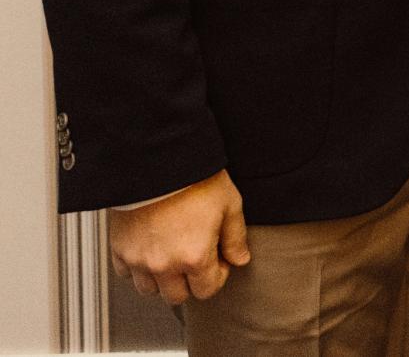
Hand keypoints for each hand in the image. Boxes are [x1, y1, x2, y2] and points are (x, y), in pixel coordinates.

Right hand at [109, 169, 248, 304]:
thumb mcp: (229, 205)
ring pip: (149, 290)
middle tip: (195, 258)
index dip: (217, 275)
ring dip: (162, 279)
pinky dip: (138, 268)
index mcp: (194, 257)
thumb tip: (240, 259)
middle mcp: (164, 265)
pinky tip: (151, 249)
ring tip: (172, 255)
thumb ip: (235, 238)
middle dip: (190, 282)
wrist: (156, 161)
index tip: (218, 259)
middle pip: (176, 296)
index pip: (206, 290)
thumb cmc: (194, 179)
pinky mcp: (119, 249)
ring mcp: (138, 259)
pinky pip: (126, 274)